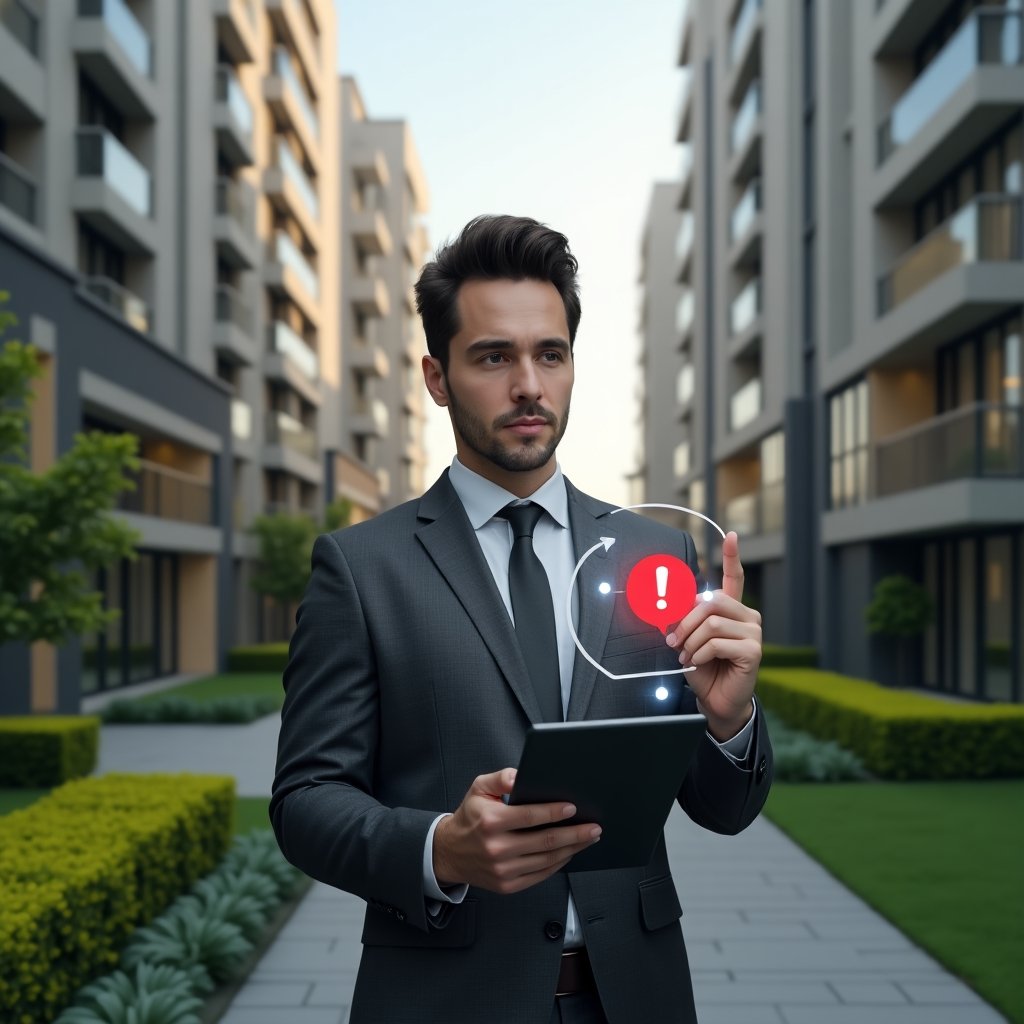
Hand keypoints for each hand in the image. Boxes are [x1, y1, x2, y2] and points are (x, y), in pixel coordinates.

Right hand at [432, 768, 601, 893]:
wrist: (449, 853)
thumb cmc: (470, 817)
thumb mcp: (478, 788)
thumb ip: (500, 776)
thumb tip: (520, 775)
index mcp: (491, 822)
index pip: (530, 816)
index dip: (554, 812)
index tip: (573, 808)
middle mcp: (497, 848)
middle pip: (545, 841)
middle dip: (575, 834)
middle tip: (593, 827)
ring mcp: (503, 870)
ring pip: (547, 860)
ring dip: (572, 849)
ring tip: (587, 839)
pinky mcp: (507, 885)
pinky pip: (540, 875)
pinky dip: (558, 864)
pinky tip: (569, 853)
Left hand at [664, 531, 761, 741]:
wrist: (716, 700)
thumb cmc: (703, 668)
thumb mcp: (688, 639)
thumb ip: (683, 619)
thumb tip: (666, 602)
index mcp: (732, 610)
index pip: (734, 577)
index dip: (732, 556)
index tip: (730, 535)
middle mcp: (747, 616)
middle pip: (710, 601)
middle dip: (685, 621)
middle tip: (674, 641)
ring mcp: (754, 632)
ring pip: (711, 622)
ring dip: (690, 641)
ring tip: (687, 656)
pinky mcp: (753, 650)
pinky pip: (716, 642)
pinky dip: (699, 654)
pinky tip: (699, 663)